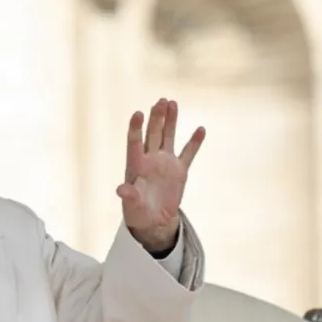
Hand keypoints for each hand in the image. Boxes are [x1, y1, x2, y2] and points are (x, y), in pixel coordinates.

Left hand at [116, 98, 205, 250]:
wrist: (154, 220)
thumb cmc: (138, 212)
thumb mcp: (132, 206)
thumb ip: (129, 196)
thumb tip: (120, 189)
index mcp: (136, 165)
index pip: (135, 142)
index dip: (136, 128)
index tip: (138, 113)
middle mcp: (150, 159)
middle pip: (152, 134)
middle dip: (157, 118)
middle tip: (161, 101)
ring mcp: (165, 163)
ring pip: (168, 137)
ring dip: (170, 121)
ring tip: (173, 103)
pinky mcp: (179, 170)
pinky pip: (188, 153)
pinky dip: (194, 142)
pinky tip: (200, 129)